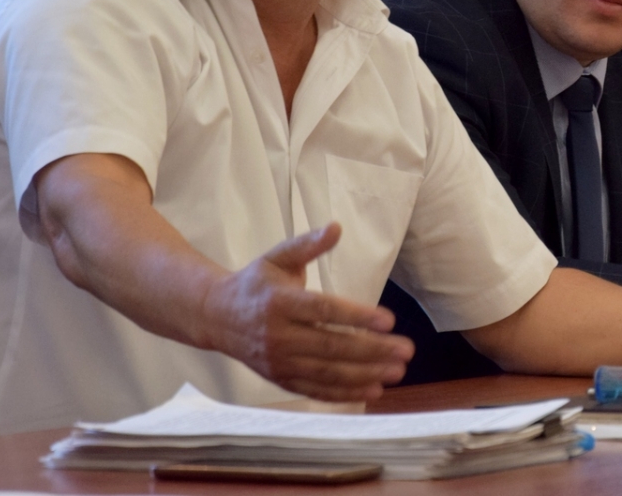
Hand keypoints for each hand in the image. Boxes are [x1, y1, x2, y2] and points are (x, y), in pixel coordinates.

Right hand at [199, 224, 414, 401]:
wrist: (216, 316)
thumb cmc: (255, 283)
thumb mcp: (277, 257)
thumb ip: (308, 244)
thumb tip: (336, 228)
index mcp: (280, 302)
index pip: (324, 311)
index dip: (357, 317)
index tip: (389, 321)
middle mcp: (278, 336)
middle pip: (331, 347)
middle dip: (372, 351)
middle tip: (405, 351)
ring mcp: (278, 362)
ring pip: (326, 373)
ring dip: (364, 375)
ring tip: (396, 372)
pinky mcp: (280, 379)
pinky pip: (315, 390)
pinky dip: (344, 394)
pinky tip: (372, 390)